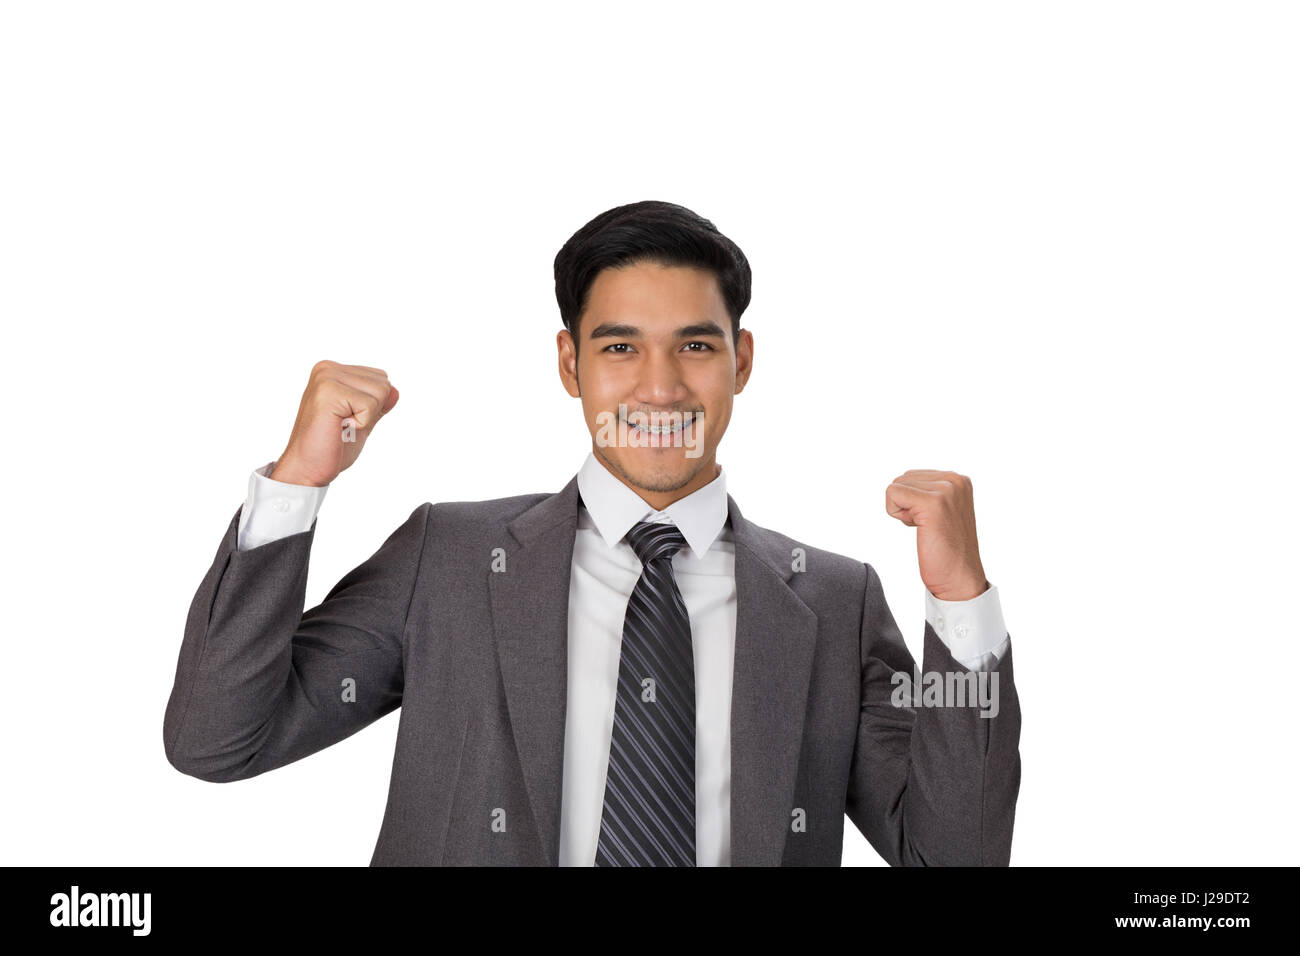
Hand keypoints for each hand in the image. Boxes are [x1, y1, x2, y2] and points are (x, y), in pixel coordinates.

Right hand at [270, 360, 398, 486]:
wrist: (307, 468)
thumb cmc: (332, 446)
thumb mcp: (363, 419)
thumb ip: (378, 403)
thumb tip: (395, 391)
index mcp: (333, 371)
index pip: (380, 378)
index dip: (373, 406)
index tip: (347, 419)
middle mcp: (327, 369)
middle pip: (383, 382)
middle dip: (371, 410)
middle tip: (343, 424)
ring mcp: (326, 378)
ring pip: (380, 392)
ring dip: (366, 417)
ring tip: (340, 426)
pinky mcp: (328, 392)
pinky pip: (370, 405)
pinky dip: (361, 423)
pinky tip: (338, 428)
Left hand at [885, 469, 987, 601]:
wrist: (959, 579)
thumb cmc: (947, 551)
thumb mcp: (943, 511)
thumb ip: (928, 492)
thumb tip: (899, 483)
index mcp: (958, 480)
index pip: (911, 476)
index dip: (912, 502)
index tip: (933, 522)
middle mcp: (955, 480)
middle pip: (902, 479)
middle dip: (906, 505)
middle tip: (929, 527)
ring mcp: (946, 490)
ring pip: (896, 486)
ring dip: (903, 511)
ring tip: (927, 529)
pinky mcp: (932, 503)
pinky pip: (892, 493)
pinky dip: (896, 514)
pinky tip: (918, 528)